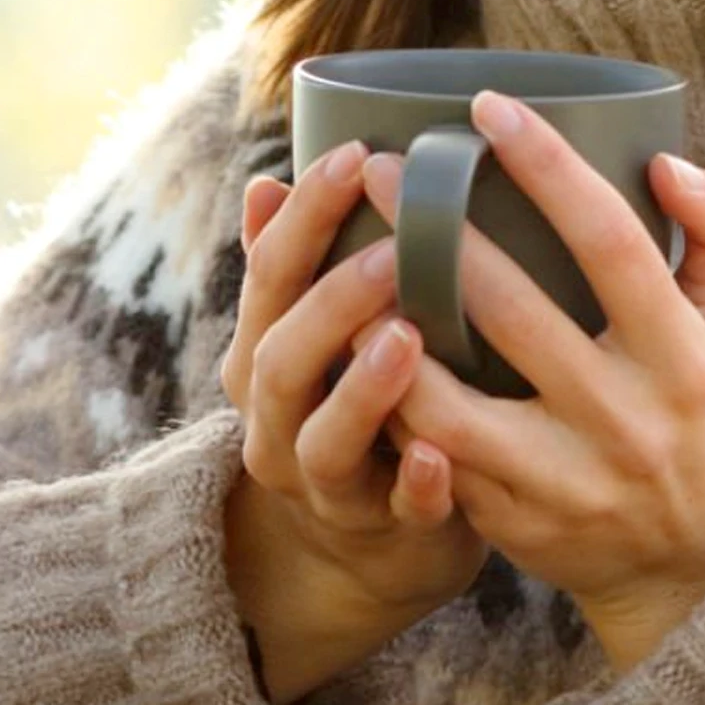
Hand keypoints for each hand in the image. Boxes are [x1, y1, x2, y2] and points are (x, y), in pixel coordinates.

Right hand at [219, 140, 485, 704]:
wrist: (363, 549)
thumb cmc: (355, 405)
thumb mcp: (314, 338)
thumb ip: (297, 269)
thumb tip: (266, 181)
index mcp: (264, 354)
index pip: (269, 277)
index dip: (305, 216)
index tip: (356, 155)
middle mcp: (277, 420)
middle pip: (281, 359)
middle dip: (333, 301)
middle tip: (394, 248)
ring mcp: (325, 483)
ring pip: (325, 441)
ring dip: (363, 389)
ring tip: (409, 335)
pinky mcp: (381, 532)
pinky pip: (394, 513)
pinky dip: (415, 486)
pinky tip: (439, 455)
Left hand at [367, 92, 704, 672]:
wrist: (690, 565)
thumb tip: (664, 160)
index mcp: (684, 357)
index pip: (611, 243)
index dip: (548, 169)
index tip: (487, 107)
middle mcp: (625, 419)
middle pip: (511, 311)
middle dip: (435, 232)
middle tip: (379, 167)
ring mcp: (564, 479)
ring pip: (446, 401)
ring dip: (384, 331)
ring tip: (338, 263)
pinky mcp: (512, 519)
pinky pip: (429, 455)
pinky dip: (385, 401)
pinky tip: (346, 350)